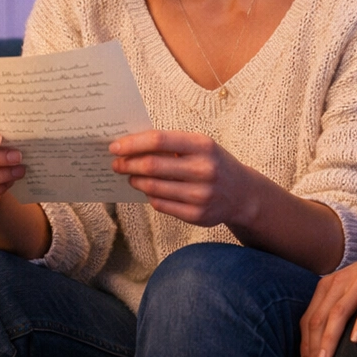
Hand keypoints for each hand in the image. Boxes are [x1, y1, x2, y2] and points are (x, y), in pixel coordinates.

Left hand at [109, 130, 254, 226]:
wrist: (242, 194)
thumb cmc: (213, 163)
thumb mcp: (200, 146)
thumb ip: (170, 144)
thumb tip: (130, 147)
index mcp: (203, 146)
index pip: (159, 141)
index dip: (132, 144)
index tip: (114, 147)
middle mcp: (204, 170)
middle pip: (152, 166)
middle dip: (128, 164)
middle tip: (116, 164)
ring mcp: (201, 195)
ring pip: (152, 187)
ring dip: (135, 181)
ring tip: (131, 176)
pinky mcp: (197, 215)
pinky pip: (160, 204)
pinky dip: (149, 195)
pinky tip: (147, 189)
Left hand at [299, 238, 356, 356]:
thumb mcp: (353, 292)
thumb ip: (338, 310)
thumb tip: (324, 346)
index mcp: (329, 285)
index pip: (309, 319)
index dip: (305, 346)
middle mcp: (340, 282)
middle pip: (319, 318)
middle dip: (313, 348)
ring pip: (338, 313)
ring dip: (329, 339)